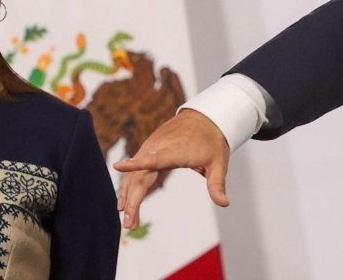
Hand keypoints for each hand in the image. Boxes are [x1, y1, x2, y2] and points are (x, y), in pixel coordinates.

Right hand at [114, 109, 230, 228]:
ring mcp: (151, 148)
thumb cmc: (211, 140)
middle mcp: (158, 147)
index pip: (153, 159)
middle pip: (140, 174)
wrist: (203, 118)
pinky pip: (136, 170)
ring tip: (128, 220)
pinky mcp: (149, 150)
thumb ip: (217, 184)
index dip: (136, 163)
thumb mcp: (219, 163)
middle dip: (132, 200)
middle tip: (130, 224)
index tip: (118, 166)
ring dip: (128, 196)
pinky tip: (125, 202)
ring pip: (134, 173)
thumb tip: (224, 203)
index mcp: (175, 150)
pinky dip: (130, 186)